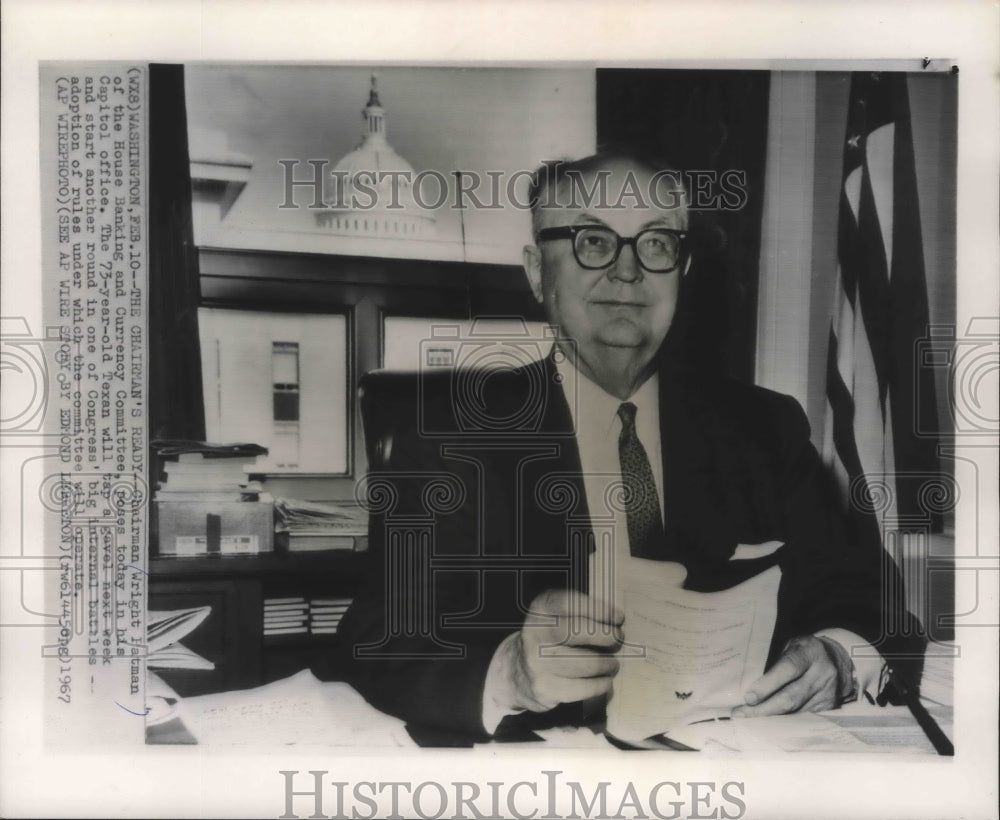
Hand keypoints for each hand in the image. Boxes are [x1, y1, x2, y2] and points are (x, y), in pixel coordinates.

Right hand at [506, 589, 623, 711]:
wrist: (520, 673)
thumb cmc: (549, 640)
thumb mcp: (555, 617)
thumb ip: (578, 612)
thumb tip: (616, 621)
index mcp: (540, 610)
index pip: (570, 603)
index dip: (598, 609)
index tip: (618, 617)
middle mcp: (536, 633)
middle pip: (579, 631)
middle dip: (606, 636)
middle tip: (618, 639)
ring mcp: (538, 662)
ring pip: (586, 663)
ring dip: (607, 664)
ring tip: (612, 664)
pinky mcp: (546, 688)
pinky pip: (584, 687)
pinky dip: (601, 685)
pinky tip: (605, 681)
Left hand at [732, 635, 850, 717]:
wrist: (837, 660)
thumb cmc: (804, 651)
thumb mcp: (790, 645)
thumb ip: (774, 661)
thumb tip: (748, 682)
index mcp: (810, 653)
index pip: (788, 668)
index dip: (768, 684)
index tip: (749, 697)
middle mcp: (822, 674)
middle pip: (790, 697)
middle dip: (763, 709)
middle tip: (741, 714)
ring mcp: (827, 694)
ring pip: (795, 712)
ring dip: (770, 718)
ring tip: (747, 720)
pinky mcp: (829, 708)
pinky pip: (802, 718)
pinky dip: (783, 722)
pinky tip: (767, 724)